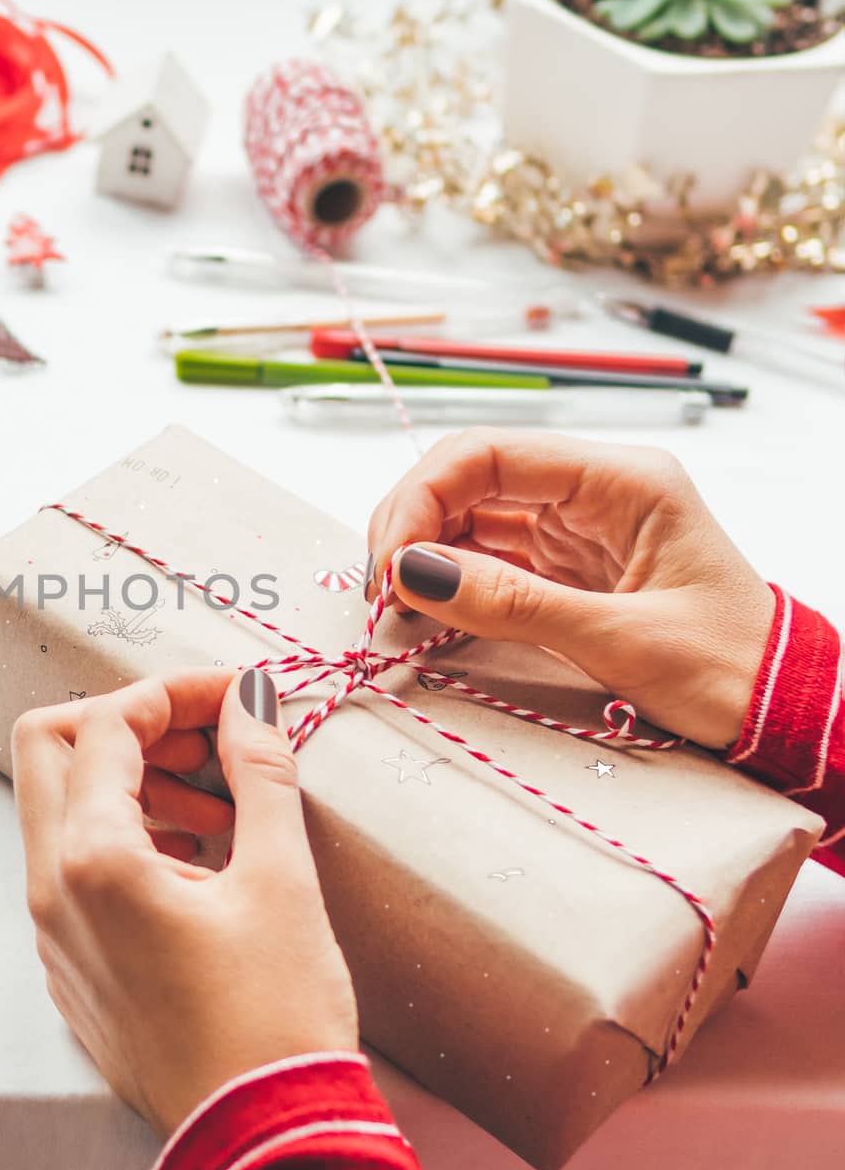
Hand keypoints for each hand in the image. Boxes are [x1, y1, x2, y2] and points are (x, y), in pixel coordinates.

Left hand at [11, 667, 357, 1135]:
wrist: (263, 1139)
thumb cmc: (275, 1023)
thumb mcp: (282, 881)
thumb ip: (260, 773)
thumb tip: (251, 702)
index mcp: (93, 862)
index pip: (106, 725)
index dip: (174, 693)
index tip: (236, 695)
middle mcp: (52, 892)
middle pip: (48, 750)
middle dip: (128, 725)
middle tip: (208, 737)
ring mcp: (54, 934)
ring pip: (61, 812)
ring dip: (130, 783)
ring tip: (219, 807)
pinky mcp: (73, 967)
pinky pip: (75, 871)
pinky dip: (126, 838)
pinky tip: (202, 862)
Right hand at [366, 429, 772, 749]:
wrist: (786, 715)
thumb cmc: (731, 674)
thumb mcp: (621, 642)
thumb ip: (511, 604)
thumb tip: (410, 571)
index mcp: (623, 481)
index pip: (488, 454)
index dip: (421, 498)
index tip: (389, 561)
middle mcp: (595, 490)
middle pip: (469, 476)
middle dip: (412, 523)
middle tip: (383, 588)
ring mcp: (578, 527)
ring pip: (469, 515)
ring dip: (423, 551)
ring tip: (398, 603)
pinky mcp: (566, 566)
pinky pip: (487, 556)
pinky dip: (448, 578)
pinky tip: (427, 606)